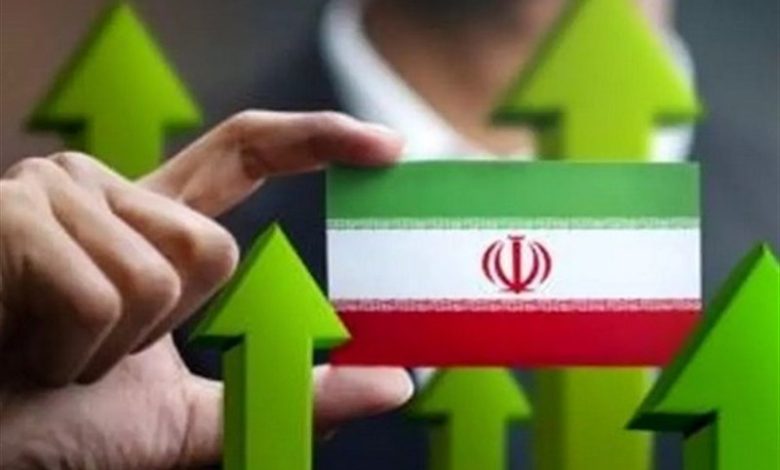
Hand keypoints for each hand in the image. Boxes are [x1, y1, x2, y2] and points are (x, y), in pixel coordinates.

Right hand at [0, 111, 412, 468]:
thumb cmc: (58, 423)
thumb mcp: (188, 415)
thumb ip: (285, 396)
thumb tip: (395, 384)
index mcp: (145, 223)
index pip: (243, 154)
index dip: (316, 139)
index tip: (385, 146)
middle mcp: (104, 190)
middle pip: (213, 249)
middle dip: (165, 331)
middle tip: (93, 357)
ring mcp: (54, 193)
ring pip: (161, 276)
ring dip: (111, 351)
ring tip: (51, 354)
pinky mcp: (14, 215)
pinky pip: (102, 296)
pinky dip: (72, 354)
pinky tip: (23, 349)